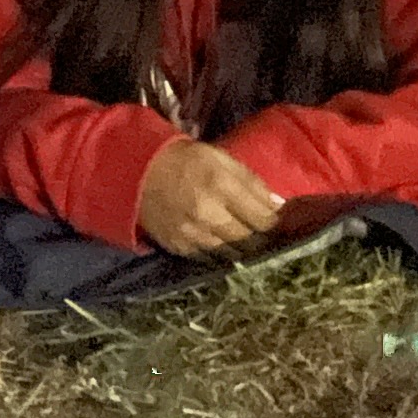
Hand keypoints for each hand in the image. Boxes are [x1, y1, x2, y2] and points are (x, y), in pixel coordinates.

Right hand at [137, 136, 287, 257]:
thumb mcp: (222, 158)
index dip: (275, 223)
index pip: (263, 218)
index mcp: (221, 185)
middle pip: (249, 240)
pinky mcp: (179, 247)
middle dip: (261, 239)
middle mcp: (208, 213)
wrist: (139, 171)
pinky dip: (220, 254)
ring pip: (231, 255)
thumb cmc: (186, 160)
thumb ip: (251, 182)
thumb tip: (276, 206)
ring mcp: (192, 234)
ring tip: (246, 243)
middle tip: (265, 235)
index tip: (278, 222)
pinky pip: (209, 259)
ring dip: (242, 250)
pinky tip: (223, 246)